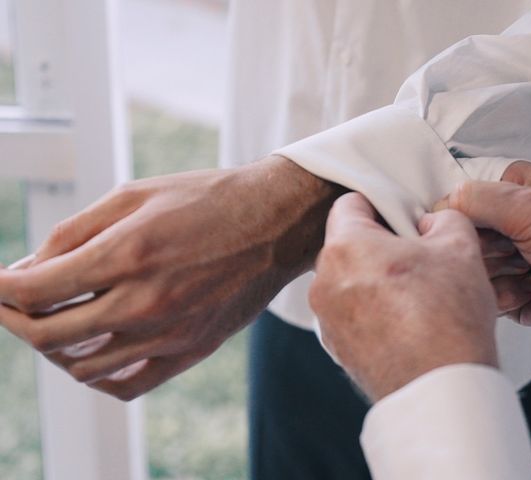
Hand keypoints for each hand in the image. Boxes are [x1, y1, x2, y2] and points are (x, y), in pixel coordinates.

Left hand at [0, 156, 341, 399]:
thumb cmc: (207, 200)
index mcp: (128, 253)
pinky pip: (128, 385)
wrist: (275, 222)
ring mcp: (171, 333)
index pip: (37, 289)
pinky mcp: (191, 350)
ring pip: (83, 366)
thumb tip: (27, 268)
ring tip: (54, 324)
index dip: (2, 289)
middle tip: (11, 305)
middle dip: (15, 320)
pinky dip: (96, 377)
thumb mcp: (135, 194)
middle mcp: (146, 301)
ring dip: (53, 348)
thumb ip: (74, 232)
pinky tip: (91, 354)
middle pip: (50, 334)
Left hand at [309, 192, 498, 401]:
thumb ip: (443, 220)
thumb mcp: (460, 248)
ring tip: (415, 293)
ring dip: (375, 278)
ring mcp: (326, 318)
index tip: (402, 217)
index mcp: (346, 248)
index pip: (349, 203)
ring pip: (349, 279)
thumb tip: (432, 224)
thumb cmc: (446, 320)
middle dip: (380, 244)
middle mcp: (324, 281)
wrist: (440, 389)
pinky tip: (406, 320)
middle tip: (416, 256)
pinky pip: (351, 312)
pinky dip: (372, 309)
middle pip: (348, 244)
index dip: (380, 203)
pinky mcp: (336, 346)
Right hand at [436, 161, 530, 334]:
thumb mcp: (530, 205)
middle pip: (458, 242)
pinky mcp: (505, 292)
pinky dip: (507, 296)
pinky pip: (483, 297)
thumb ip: (477, 199)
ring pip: (467, 272)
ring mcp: (501, 259)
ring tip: (530, 267)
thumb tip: (437, 205)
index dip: (459, 220)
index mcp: (503, 193)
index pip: (454, 204)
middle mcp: (499, 225)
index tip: (477, 226)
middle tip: (516, 247)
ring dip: (500, 273)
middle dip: (488, 249)